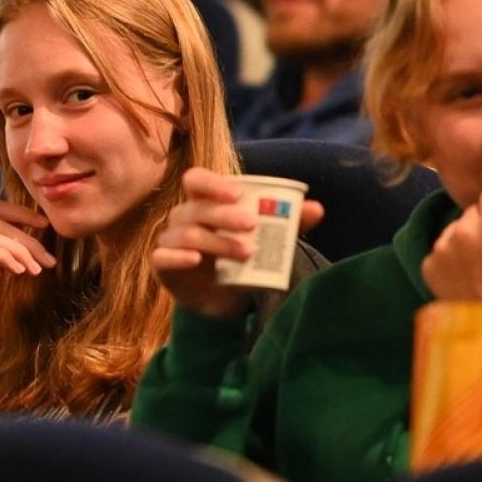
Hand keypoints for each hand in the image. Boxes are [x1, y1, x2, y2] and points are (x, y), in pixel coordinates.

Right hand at [151, 167, 323, 319]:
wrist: (225, 300)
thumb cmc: (242, 259)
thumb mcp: (267, 240)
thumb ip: (289, 223)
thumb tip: (318, 208)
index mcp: (204, 202)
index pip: (197, 180)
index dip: (213, 183)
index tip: (238, 194)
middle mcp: (183, 217)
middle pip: (197, 209)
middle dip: (224, 215)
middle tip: (252, 225)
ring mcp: (171, 241)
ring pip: (188, 234)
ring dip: (217, 242)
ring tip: (246, 253)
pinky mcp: (163, 266)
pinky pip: (163, 257)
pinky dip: (178, 256)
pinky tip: (196, 260)